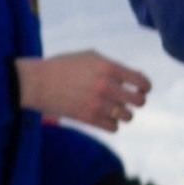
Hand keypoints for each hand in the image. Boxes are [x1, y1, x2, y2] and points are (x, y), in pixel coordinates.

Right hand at [16, 51, 149, 131]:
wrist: (37, 82)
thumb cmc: (64, 66)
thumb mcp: (90, 57)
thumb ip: (112, 66)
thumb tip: (134, 78)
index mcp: (109, 67)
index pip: (141, 81)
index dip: (146, 87)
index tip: (142, 89)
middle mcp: (107, 86)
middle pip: (139, 101)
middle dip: (137, 101)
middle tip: (130, 101)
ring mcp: (98, 104)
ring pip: (128, 117)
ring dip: (124, 114)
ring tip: (115, 109)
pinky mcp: (89, 119)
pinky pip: (114, 127)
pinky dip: (112, 124)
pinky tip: (105, 117)